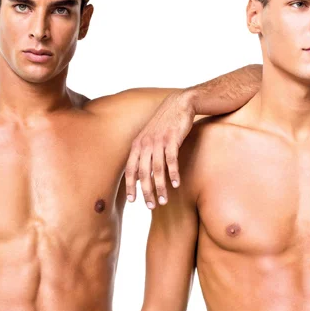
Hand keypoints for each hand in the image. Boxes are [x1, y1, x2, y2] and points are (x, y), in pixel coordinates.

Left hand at [125, 91, 194, 208]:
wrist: (179, 104)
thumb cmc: (165, 125)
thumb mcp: (149, 138)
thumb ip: (144, 155)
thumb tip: (141, 177)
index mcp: (137, 145)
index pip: (130, 169)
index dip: (130, 186)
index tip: (133, 200)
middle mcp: (145, 143)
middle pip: (143, 173)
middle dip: (146, 192)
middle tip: (151, 206)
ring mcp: (158, 141)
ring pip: (157, 169)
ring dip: (160, 187)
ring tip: (164, 201)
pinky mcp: (172, 139)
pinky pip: (171, 160)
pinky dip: (173, 173)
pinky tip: (176, 184)